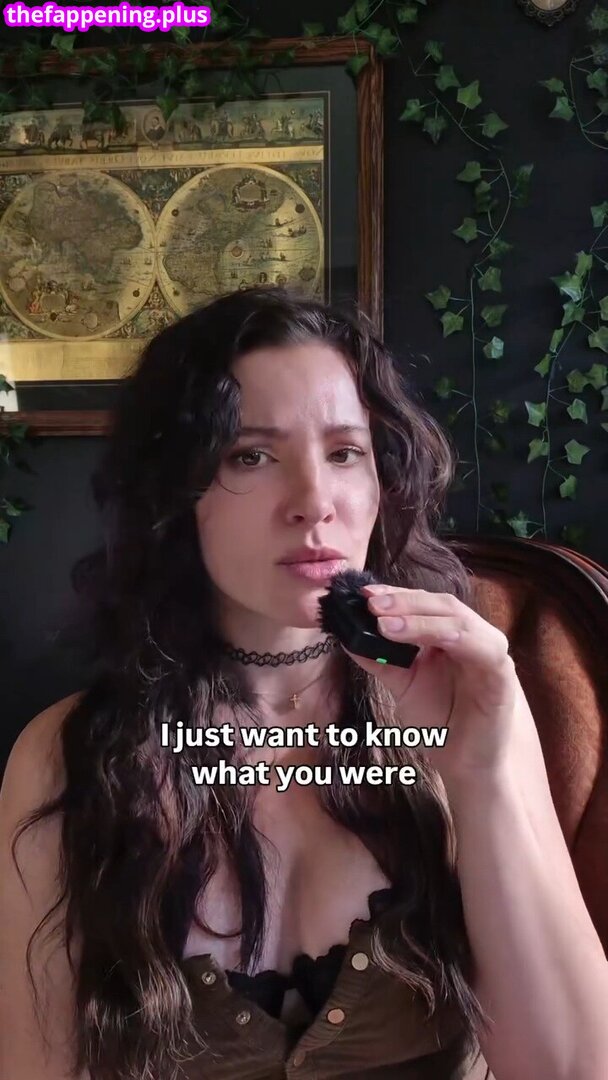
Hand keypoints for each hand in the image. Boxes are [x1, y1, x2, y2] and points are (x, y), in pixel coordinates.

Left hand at [341, 583, 522, 791]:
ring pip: (458, 620)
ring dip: (421, 617)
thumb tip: (349, 637)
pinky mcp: (502, 674)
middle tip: (372, 603)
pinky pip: (481, 647)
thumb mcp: (402, 686)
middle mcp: (474, 637)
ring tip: (385, 622)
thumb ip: (381, 660)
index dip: (397, 595)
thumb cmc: (439, 723)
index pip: (426, 603)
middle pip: (443, 604)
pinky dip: (447, 637)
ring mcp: (491, 653)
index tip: (365, 594)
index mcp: (452, 635)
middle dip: (405, 601)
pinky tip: (419, 641)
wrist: (464, 764)